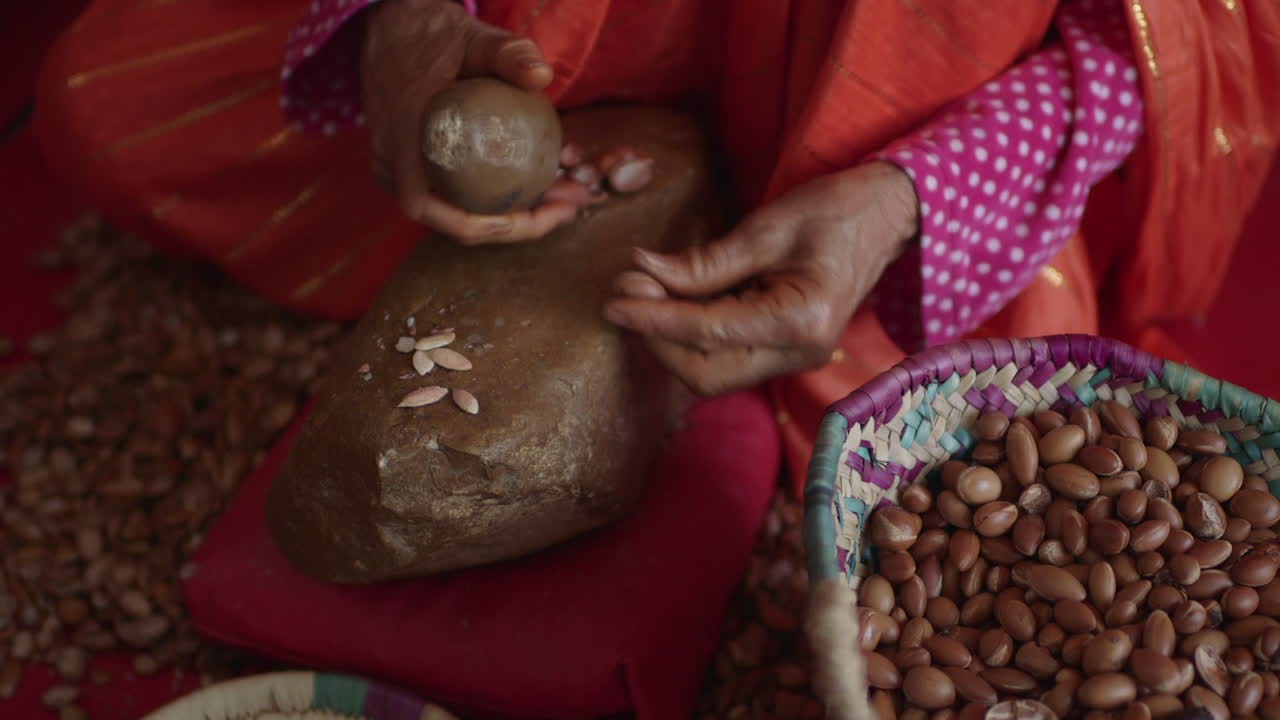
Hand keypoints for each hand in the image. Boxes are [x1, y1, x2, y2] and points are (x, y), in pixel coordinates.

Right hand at [361, 0, 577, 243]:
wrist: (392, 33)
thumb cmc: (431, 36)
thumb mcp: (473, 38)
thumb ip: (507, 53)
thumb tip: (542, 75)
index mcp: (400, 139)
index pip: (426, 206)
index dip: (478, 224)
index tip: (534, 214)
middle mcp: (393, 167)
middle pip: (454, 222)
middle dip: (517, 225)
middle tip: (570, 206)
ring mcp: (400, 174)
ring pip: (458, 215)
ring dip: (512, 216)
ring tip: (565, 199)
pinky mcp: (413, 174)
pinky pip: (455, 200)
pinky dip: (496, 201)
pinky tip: (538, 187)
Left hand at [603, 161, 918, 395]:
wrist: (887, 215)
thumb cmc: (836, 210)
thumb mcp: (766, 227)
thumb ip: (705, 262)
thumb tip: (643, 272)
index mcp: (800, 321)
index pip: (708, 333)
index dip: (654, 319)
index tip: (613, 301)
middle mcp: (800, 353)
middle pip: (705, 373)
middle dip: (658, 340)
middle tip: (625, 294)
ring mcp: (794, 358)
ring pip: (711, 372)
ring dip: (670, 340)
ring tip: (642, 292)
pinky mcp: (784, 350)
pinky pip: (725, 355)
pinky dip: (691, 334)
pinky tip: (671, 300)